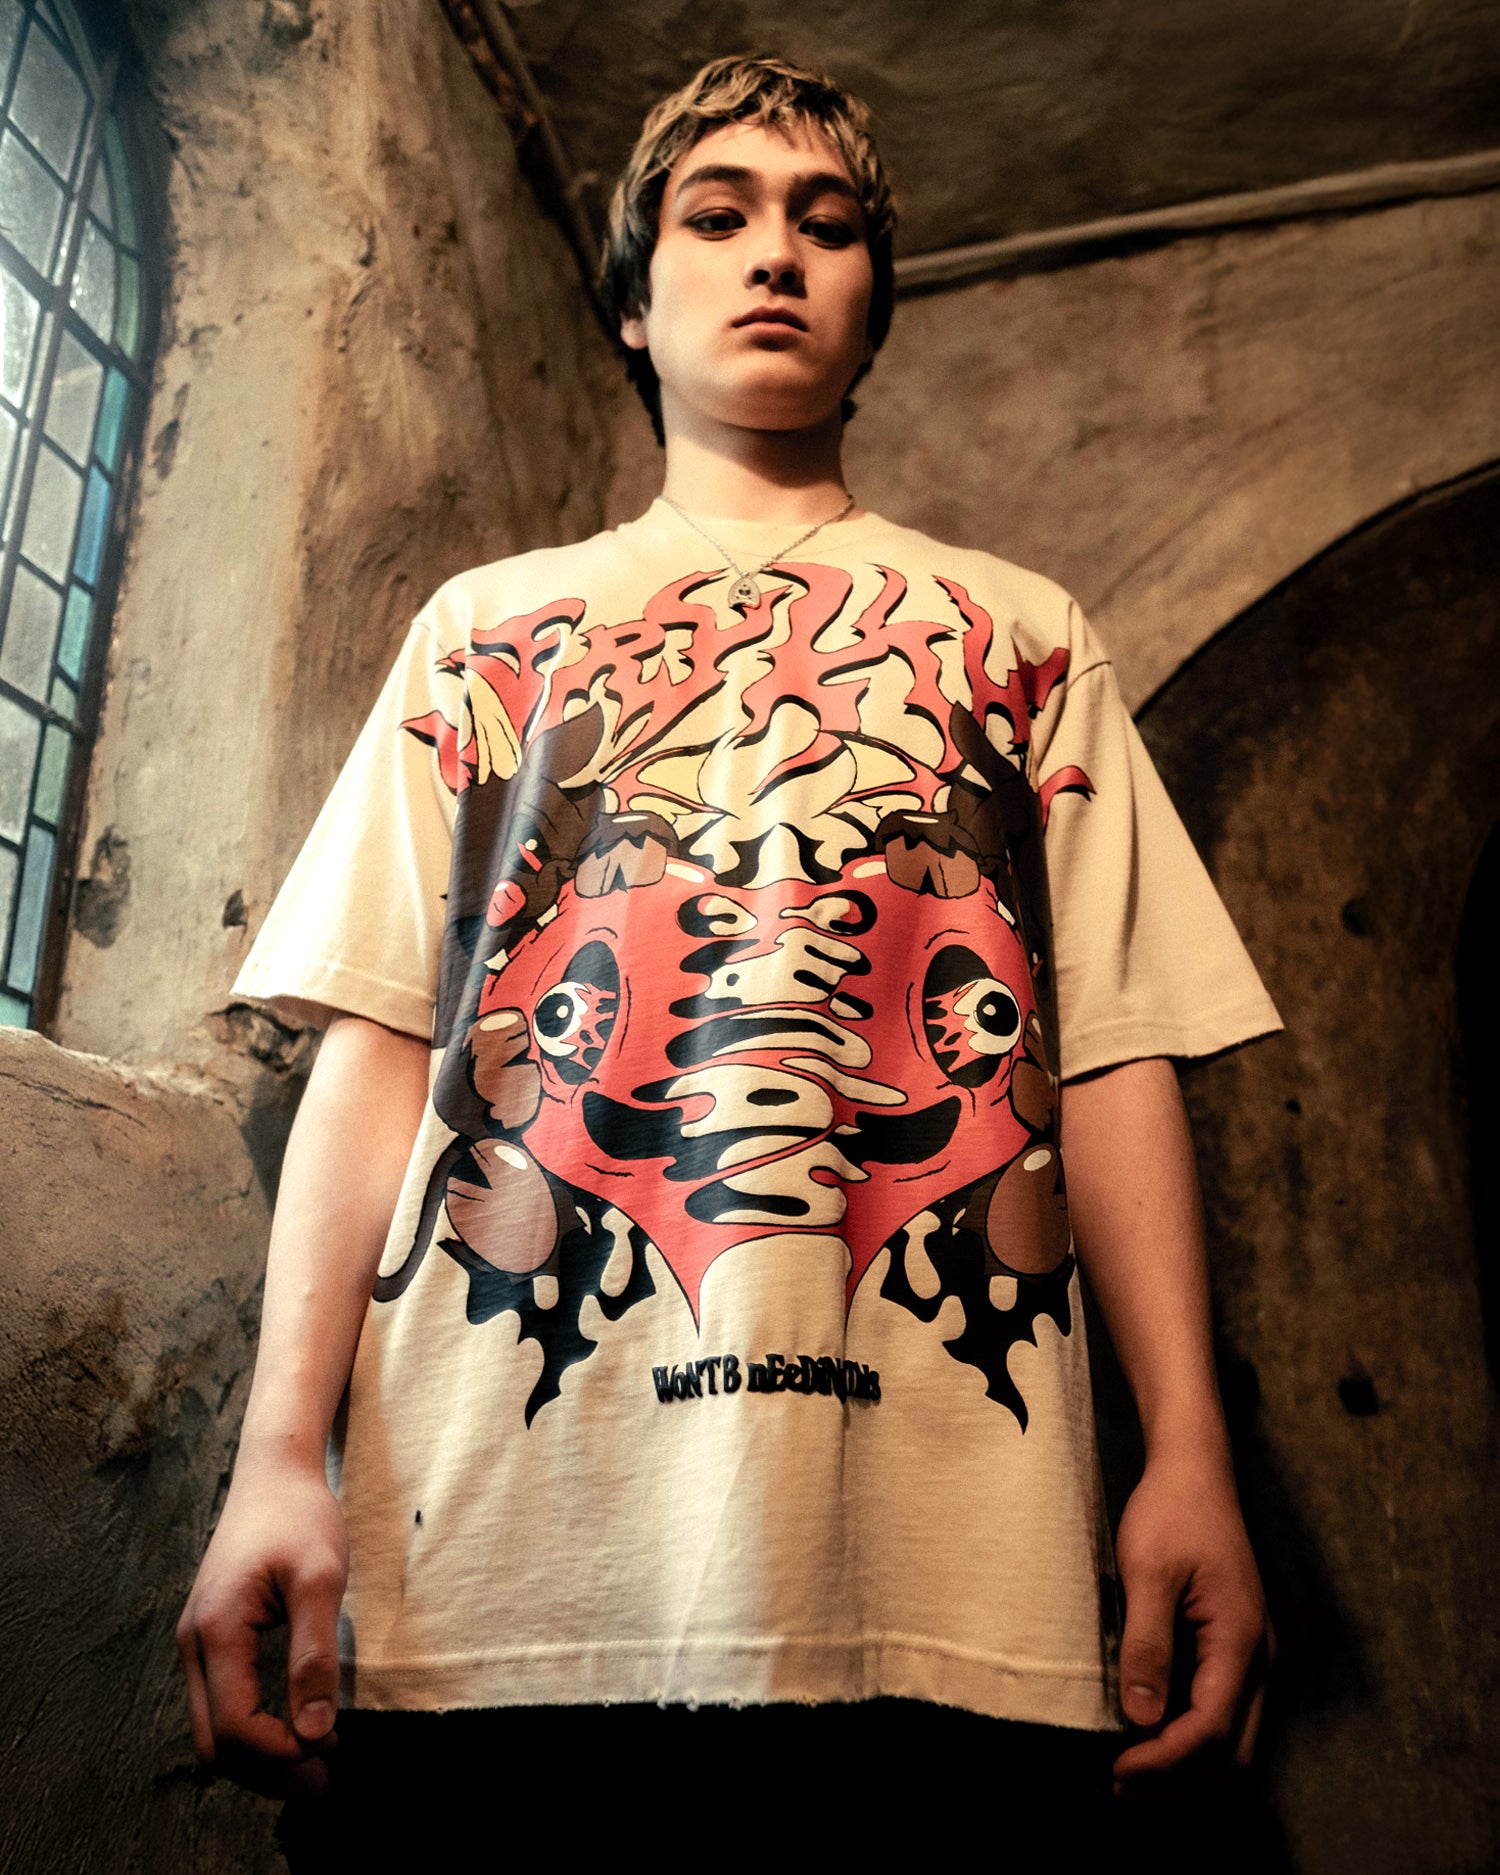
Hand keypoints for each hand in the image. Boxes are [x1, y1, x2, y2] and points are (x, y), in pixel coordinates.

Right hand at [177, 1458, 348, 1797]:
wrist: (274, 1471)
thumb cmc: (299, 1516)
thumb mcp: (320, 1578)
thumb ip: (314, 1655)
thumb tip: (315, 1731)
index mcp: (216, 1631)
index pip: (235, 1726)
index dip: (281, 1752)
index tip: (331, 1748)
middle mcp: (194, 1644)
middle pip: (215, 1743)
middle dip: (268, 1771)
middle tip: (327, 1778)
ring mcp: (197, 1642)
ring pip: (213, 1730)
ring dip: (261, 1755)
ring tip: (318, 1759)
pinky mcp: (211, 1638)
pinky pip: (221, 1704)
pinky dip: (254, 1729)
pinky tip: (296, 1726)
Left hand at [1111, 1451, 1271, 1796]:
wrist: (1196, 1471)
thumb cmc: (1172, 1513)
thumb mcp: (1148, 1571)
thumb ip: (1148, 1644)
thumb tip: (1142, 1718)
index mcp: (1240, 1639)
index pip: (1210, 1728)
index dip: (1165, 1760)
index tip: (1118, 1770)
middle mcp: (1257, 1657)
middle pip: (1231, 1750)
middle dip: (1178, 1779)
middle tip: (1120, 1787)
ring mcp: (1251, 1655)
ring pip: (1231, 1738)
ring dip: (1185, 1765)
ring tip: (1130, 1775)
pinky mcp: (1236, 1649)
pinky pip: (1223, 1713)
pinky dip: (1190, 1739)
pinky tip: (1149, 1737)